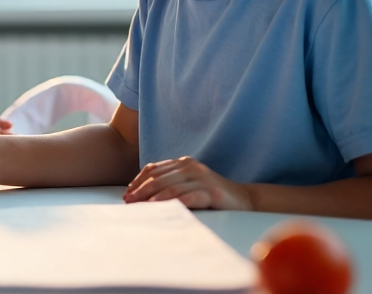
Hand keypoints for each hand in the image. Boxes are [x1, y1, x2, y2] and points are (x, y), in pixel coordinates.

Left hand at [124, 156, 251, 210]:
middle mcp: (191, 167)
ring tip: (140, 206)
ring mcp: (202, 178)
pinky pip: (188, 197)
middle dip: (140, 190)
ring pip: (170, 187)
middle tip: (128, 202)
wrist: (245, 199)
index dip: (138, 181)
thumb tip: (141, 193)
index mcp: (184, 163)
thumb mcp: (189, 183)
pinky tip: (162, 208)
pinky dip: (172, 202)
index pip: (154, 169)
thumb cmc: (212, 194)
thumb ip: (170, 182)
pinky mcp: (212, 192)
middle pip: (159, 178)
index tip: (127, 193)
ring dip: (152, 197)